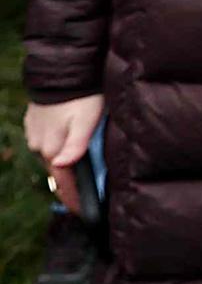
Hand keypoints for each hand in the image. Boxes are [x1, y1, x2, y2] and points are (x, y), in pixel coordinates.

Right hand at [24, 96, 95, 213]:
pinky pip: (46, 142)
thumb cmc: (80, 97)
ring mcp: (34, 134)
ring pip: (50, 155)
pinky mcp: (34, 123)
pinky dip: (57, 147)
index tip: (83, 211)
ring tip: (77, 175)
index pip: (63, 181)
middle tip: (83, 197)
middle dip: (68, 183)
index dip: (72, 197)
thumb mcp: (86, 121)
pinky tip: (65, 145)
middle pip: (57, 170)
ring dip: (62, 163)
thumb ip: (75, 145)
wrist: (62, 72)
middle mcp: (39, 145)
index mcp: (52, 149)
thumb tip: (60, 166)